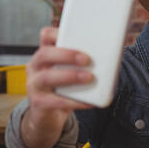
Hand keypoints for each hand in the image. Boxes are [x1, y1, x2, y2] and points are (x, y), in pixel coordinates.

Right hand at [23, 27, 95, 147]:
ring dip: (69, 76)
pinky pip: (54, 101)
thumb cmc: (66, 88)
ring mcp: (34, 85)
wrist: (49, 115)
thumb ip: (84, 62)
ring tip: (88, 77)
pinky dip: (74, 102)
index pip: (46, 36)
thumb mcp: (72, 71)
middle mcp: (35, 67)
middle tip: (86, 59)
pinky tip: (89, 102)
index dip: (58, 32)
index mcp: (46, 54)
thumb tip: (115, 54)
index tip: (76, 34)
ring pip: (45, 77)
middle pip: (44, 54)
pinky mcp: (38, 103)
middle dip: (66, 55)